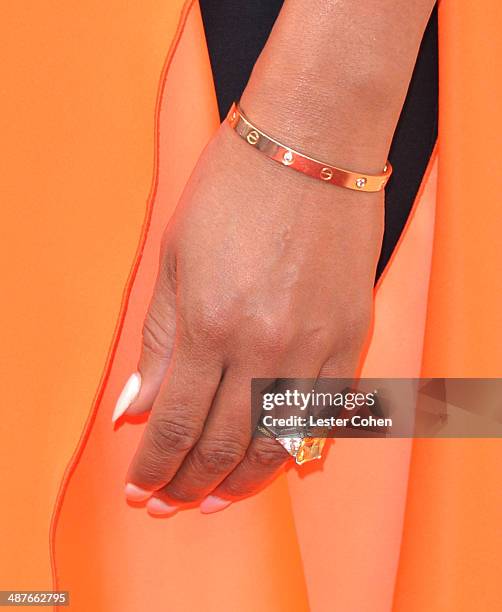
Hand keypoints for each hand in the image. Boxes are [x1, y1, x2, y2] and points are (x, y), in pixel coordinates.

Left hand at [118, 120, 383, 515]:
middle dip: (191, 482)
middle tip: (172, 502)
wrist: (310, 146)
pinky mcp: (351, 335)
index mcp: (209, 323)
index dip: (156, 465)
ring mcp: (314, 343)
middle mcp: (264, 345)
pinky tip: (279, 465)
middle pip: (225, 443)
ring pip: (278, 441)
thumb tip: (136, 404)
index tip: (142, 487)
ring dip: (244, 480)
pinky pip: (327, 412)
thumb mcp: (175, 258)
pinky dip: (299, 447)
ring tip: (219, 500)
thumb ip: (159, 340)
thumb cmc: (234, 190)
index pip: (177, 422)